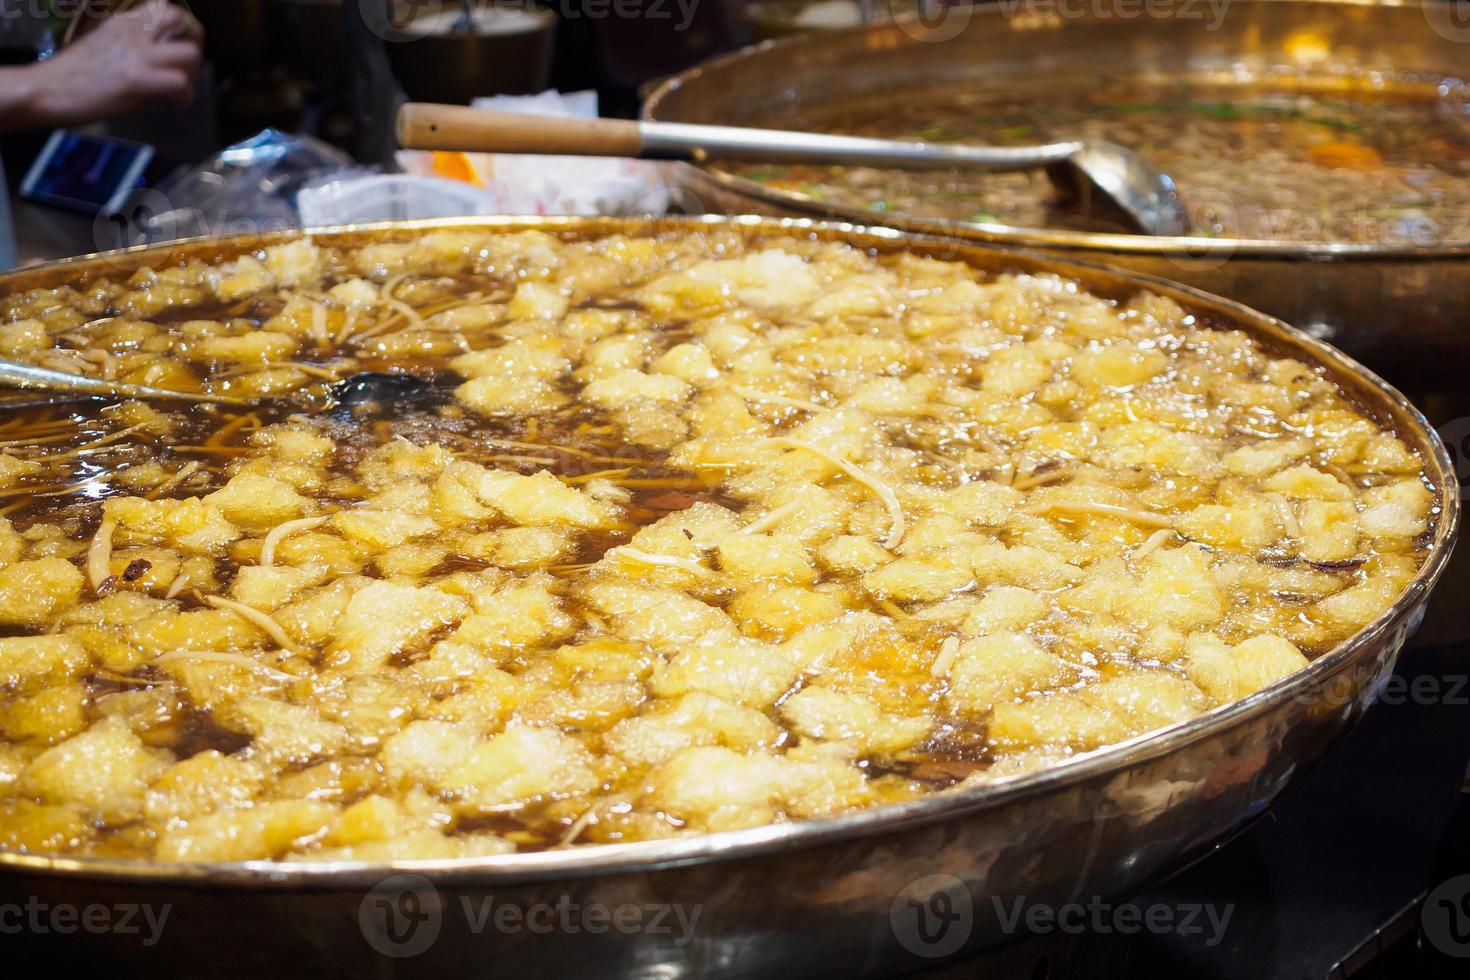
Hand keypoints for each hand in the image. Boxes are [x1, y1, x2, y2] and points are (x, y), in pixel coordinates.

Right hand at [28, 1, 203, 126]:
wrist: (46, 89)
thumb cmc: (74, 73)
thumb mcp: (104, 43)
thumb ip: (133, 44)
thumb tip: (159, 56)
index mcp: (123, 22)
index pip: (164, 6)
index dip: (182, 25)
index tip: (178, 44)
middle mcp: (133, 33)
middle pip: (183, 21)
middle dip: (193, 44)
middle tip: (184, 66)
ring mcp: (137, 56)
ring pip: (190, 53)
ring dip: (191, 74)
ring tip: (177, 88)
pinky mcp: (137, 81)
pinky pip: (180, 83)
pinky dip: (184, 98)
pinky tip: (173, 105)